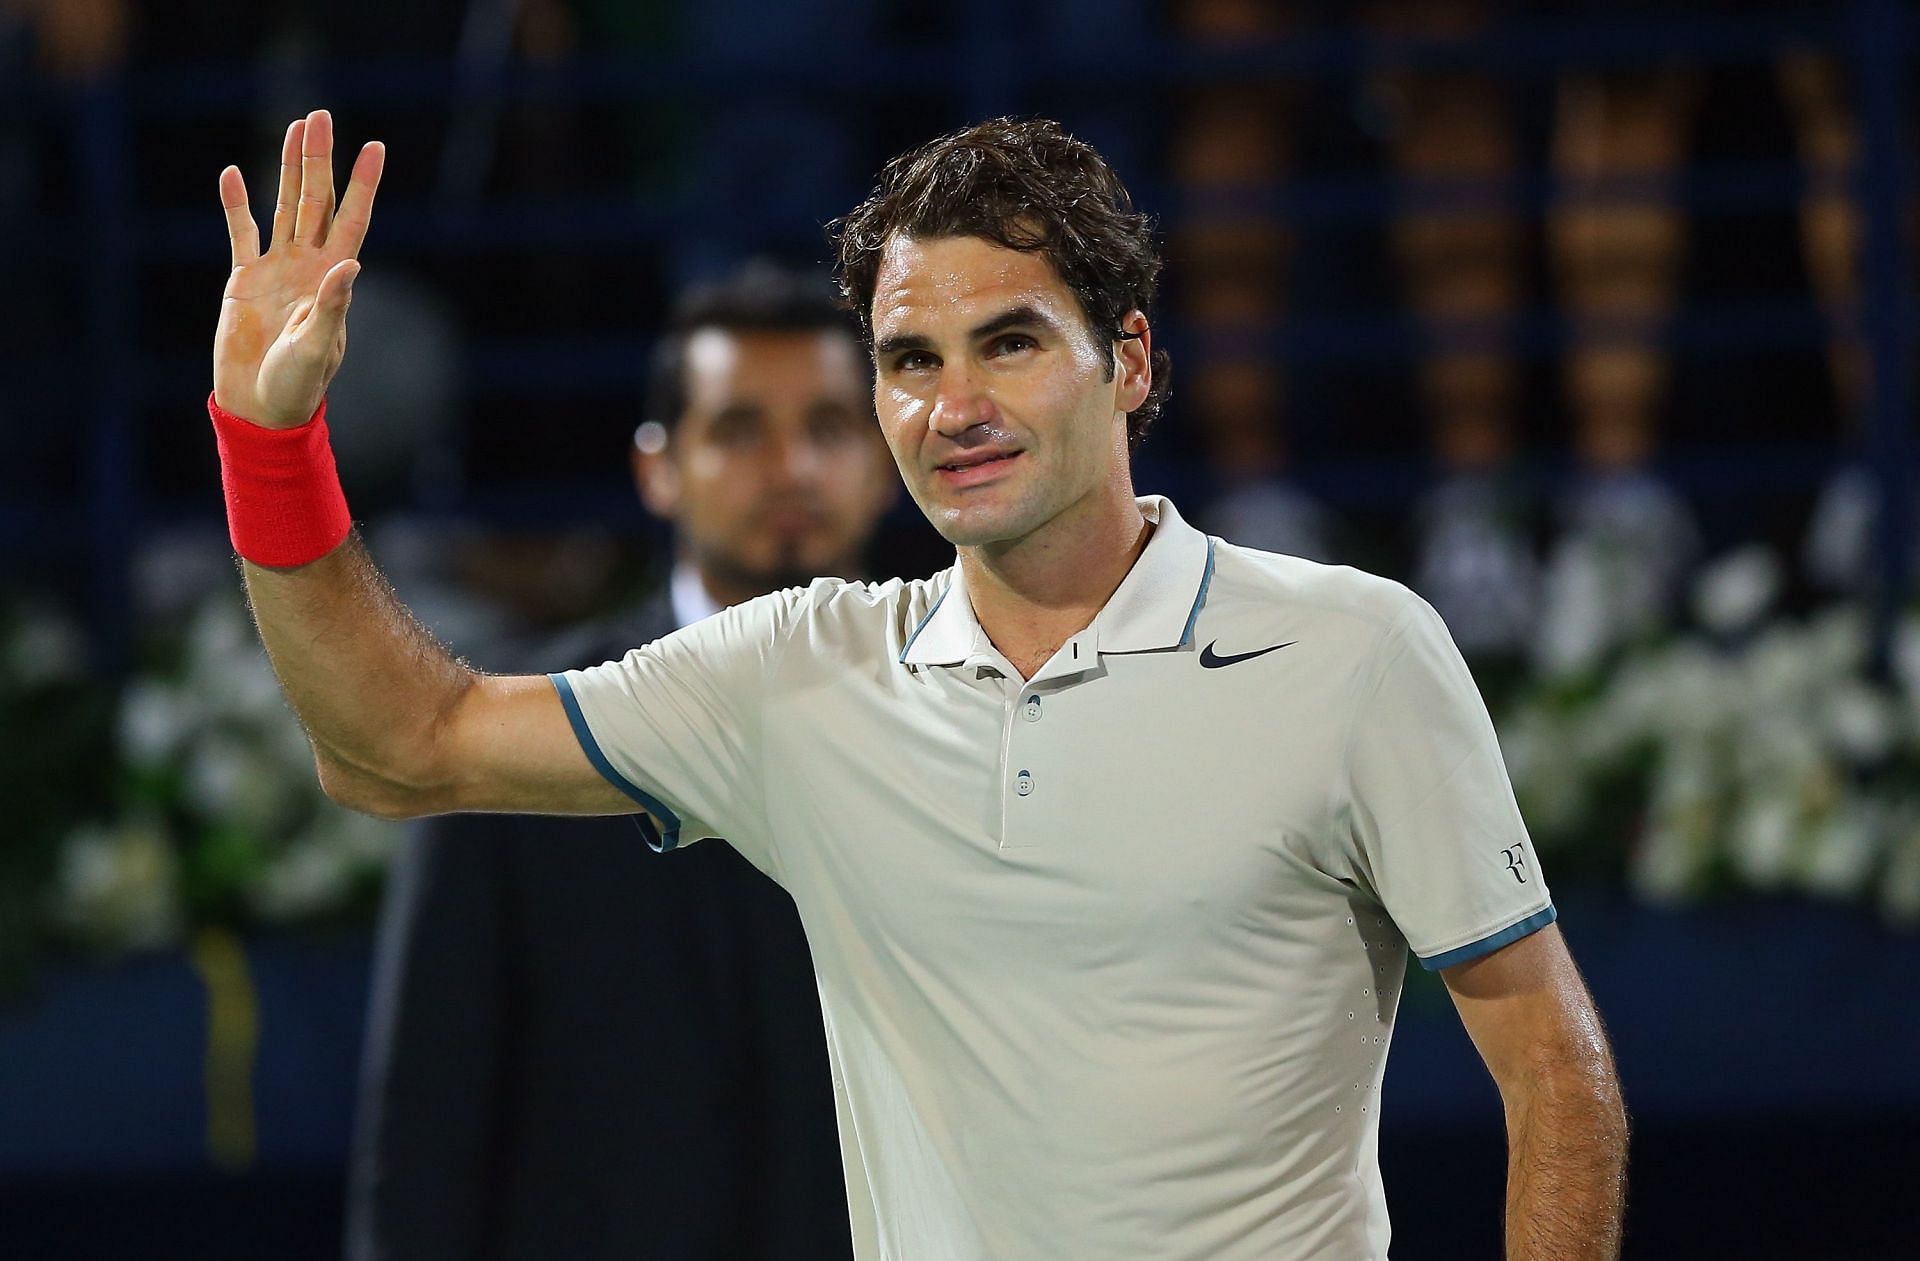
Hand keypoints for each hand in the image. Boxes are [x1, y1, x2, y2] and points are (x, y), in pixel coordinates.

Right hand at [213, 110, 384, 428]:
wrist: (261, 405)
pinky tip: (233, 173)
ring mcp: (277, 269)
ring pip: (284, 206)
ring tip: (294, 128)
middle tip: (320, 115)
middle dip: (319, 159)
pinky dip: (236, 205)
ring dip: (288, 168)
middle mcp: (309, 265)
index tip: (375, 146)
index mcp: (333, 278)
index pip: (352, 219)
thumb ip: (332, 306)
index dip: (363, 184)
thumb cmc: (298, 384)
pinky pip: (241, 233)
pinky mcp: (245, 280)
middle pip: (316, 200)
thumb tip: (349, 265)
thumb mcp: (318, 345)